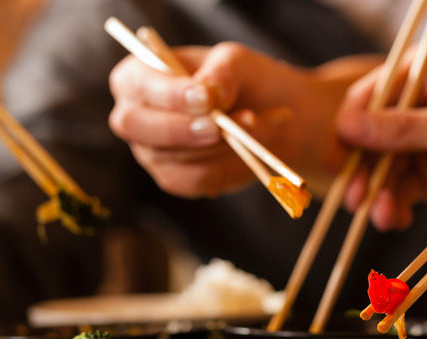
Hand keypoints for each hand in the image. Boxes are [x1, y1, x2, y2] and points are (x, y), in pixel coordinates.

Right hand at [109, 43, 357, 197]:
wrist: (293, 121)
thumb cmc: (263, 83)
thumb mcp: (246, 65)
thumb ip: (223, 73)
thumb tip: (203, 96)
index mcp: (144, 76)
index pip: (133, 86)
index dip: (165, 95)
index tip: (206, 99)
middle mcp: (141, 116)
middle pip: (139, 131)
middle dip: (186, 132)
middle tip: (227, 127)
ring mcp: (159, 154)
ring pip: (172, 164)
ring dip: (223, 152)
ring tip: (266, 127)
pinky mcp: (184, 182)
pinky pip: (197, 186)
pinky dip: (230, 173)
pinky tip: (256, 156)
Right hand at [335, 47, 426, 230]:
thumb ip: (404, 128)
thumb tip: (348, 126)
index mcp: (421, 75)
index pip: (366, 99)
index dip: (347, 130)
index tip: (338, 162)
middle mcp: (412, 104)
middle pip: (367, 139)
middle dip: (362, 172)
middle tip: (356, 200)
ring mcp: (417, 140)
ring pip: (380, 169)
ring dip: (378, 195)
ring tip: (384, 216)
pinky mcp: (424, 170)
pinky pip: (398, 188)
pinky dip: (396, 205)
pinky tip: (398, 218)